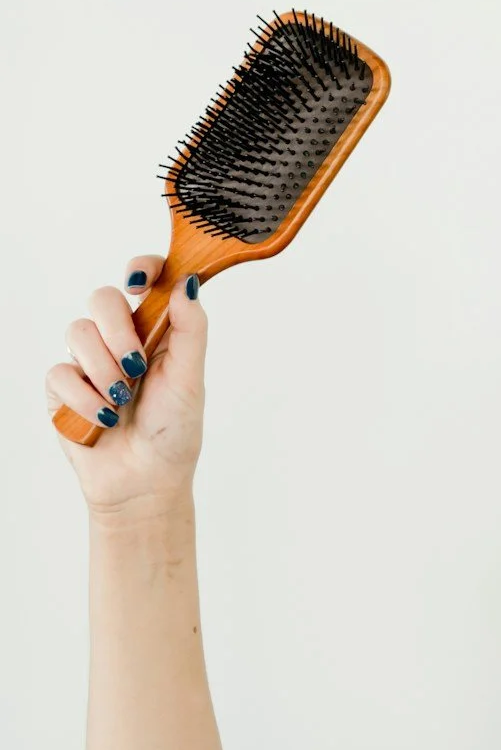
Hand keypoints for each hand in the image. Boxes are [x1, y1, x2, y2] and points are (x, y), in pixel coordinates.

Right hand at [46, 256, 206, 517]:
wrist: (144, 480)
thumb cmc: (174, 428)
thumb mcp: (190, 377)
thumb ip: (190, 328)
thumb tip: (189, 282)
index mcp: (158, 328)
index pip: (145, 279)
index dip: (140, 269)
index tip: (138, 284)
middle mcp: (121, 338)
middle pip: (103, 298)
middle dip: (118, 329)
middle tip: (136, 362)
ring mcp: (89, 361)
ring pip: (77, 331)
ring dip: (104, 368)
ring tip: (123, 399)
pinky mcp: (62, 388)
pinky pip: (59, 371)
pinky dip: (84, 396)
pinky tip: (103, 417)